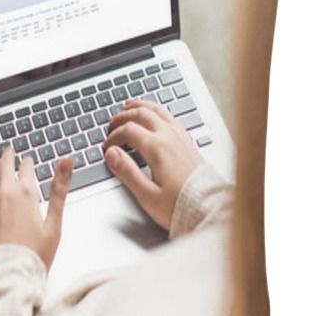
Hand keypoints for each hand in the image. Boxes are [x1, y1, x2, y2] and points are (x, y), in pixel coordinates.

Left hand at [0, 146, 72, 271]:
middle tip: (7, 148)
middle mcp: (4, 196)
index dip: (28, 162)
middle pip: (4, 167)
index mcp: (26, 195)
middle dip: (7, 155)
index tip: (28, 159)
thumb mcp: (55, 222)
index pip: (26, 168)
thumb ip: (59, 190)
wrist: (10, 275)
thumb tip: (66, 163)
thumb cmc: (35, 255)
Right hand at [104, 99, 202, 229]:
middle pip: (142, 114)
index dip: (113, 137)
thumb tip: (112, 154)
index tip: (107, 147)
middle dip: (123, 117)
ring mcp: (181, 137)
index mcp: (158, 149)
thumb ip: (127, 172)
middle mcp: (170, 138)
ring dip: (140, 107)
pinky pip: (169, 117)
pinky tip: (154, 115)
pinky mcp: (187, 142)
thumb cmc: (179, 205)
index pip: (128, 131)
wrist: (208, 209)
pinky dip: (156, 111)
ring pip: (158, 111)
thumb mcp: (147, 194)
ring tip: (129, 106)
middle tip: (111, 124)